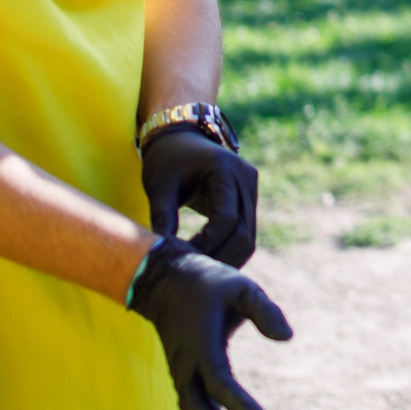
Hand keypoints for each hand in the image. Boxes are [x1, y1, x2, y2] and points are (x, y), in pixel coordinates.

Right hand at [126, 237, 292, 409]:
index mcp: (201, 347)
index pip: (221, 386)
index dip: (244, 409)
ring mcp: (177, 380)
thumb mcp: (240, 286)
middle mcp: (184, 370)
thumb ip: (264, 309)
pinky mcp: (178, 385)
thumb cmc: (207, 284)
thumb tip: (287, 337)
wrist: (162, 282)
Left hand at [140, 127, 259, 267]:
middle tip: (192, 272)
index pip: (226, 219)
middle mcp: (246, 178)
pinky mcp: (248, 199)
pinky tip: (206, 260)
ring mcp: (251, 188)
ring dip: (227, 258)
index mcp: (226, 169)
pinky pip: (245, 232)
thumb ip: (162, 216)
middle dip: (220, 257)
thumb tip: (162, 253)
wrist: (179, 138)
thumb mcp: (159, 186)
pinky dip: (228, 250)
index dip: (208, 244)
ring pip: (248, 237)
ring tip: (199, 270)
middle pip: (244, 232)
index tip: (183, 257)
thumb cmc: (166, 159)